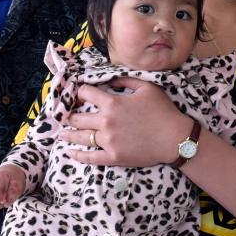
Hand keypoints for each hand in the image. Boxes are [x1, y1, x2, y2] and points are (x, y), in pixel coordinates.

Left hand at [59, 77, 191, 166]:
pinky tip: (70, 152)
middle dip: (69, 115)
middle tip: (64, 115)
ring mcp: (108, 141)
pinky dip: (78, 155)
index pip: (86, 93)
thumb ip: (126, 80)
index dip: (80, 91)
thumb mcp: (147, 88)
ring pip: (81, 137)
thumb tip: (110, 78)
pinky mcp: (113, 157)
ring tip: (61, 133)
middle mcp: (106, 122)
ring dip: (68, 134)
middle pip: (78, 117)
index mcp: (113, 103)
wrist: (174, 138)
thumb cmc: (163, 111)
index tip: (77, 93)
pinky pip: (90, 157)